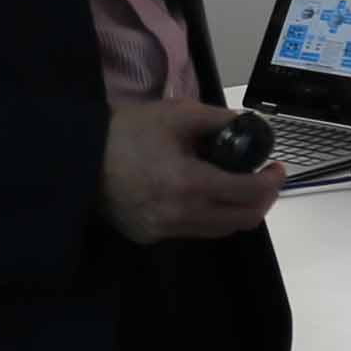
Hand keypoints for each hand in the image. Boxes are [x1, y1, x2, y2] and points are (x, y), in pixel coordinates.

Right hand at [100, 101, 285, 243]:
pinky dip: (207, 216)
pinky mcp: (147, 236)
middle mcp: (179, 215)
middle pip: (242, 220)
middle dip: (261, 199)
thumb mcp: (176, 114)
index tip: (277, 167)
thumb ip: (219, 120)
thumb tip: (251, 124)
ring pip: (219, 230)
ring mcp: (161, 231)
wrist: (73, 156)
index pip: (249, 193)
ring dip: (236, 210)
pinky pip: (191, 231)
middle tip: (263, 179)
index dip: (272, 182)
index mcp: (189, 184)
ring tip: (236, 185)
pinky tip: (202, 195)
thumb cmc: (125, 130)